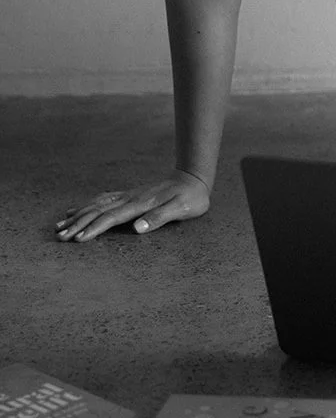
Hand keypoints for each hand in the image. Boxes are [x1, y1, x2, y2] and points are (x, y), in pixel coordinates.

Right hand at [55, 171, 210, 241]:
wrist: (193, 178)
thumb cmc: (190, 198)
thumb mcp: (181, 209)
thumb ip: (159, 218)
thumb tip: (137, 228)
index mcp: (140, 204)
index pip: (112, 218)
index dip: (94, 228)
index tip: (77, 239)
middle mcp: (130, 198)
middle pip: (98, 211)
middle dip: (78, 223)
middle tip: (59, 236)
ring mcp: (128, 196)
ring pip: (97, 205)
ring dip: (78, 215)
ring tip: (59, 225)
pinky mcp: (129, 196)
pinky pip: (103, 200)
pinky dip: (87, 206)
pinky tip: (76, 209)